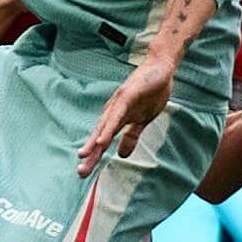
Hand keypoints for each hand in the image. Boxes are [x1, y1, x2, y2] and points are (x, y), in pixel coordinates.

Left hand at [77, 52, 174, 171]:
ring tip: (84, 157)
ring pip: (105, 126)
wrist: (160, 67)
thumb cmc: (151, 92)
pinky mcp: (127, 96)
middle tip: (81, 173)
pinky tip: (102, 139)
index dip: (94, 156)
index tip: (84, 173)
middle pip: (99, 136)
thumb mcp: (142, 120)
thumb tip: (122, 155)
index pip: (102, 141)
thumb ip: (131, 136)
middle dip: (90, 155)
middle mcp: (113, 112)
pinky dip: (109, 127)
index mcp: (117, 119)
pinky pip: (117, 115)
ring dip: (95, 142)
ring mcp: (119, 103)